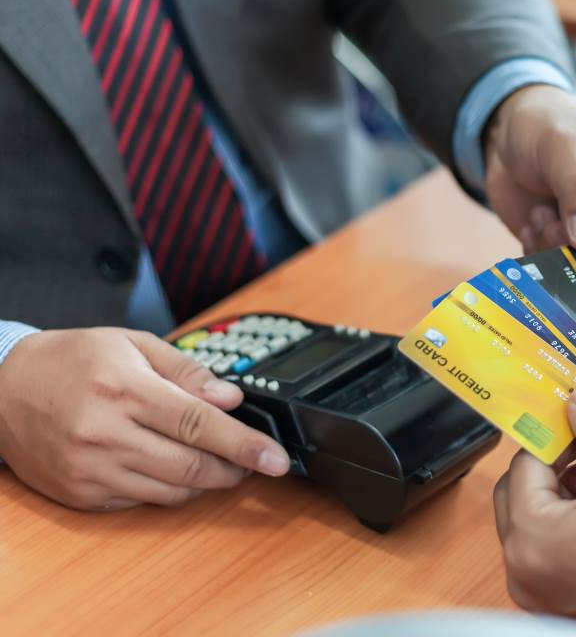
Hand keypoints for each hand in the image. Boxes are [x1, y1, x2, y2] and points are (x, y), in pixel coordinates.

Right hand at [0, 328, 290, 510]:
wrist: (1, 389)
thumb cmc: (71, 360)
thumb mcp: (132, 344)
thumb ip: (187, 371)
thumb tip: (231, 398)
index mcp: (125, 391)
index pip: (200, 424)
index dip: (246, 444)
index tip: (278, 458)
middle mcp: (106, 435)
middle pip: (192, 467)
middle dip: (235, 469)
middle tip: (255, 462)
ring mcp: (91, 470)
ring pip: (172, 491)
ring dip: (205, 482)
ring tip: (216, 462)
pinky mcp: (80, 495)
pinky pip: (141, 502)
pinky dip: (167, 488)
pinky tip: (168, 466)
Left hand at [493, 386, 575, 617]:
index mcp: (530, 537)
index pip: (526, 461)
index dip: (556, 432)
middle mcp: (523, 568)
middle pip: (524, 491)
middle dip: (557, 462)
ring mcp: (538, 589)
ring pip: (540, 518)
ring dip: (568, 490)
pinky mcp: (558, 599)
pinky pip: (553, 546)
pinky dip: (574, 521)